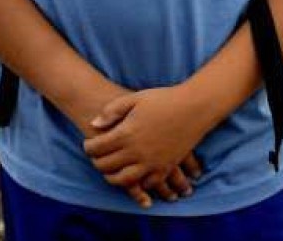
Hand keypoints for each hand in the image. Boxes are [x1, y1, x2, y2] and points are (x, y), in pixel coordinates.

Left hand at [83, 87, 214, 208]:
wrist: (195, 107)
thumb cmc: (164, 99)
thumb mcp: (134, 98)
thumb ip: (112, 111)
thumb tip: (94, 124)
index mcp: (126, 133)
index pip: (97, 148)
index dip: (88, 147)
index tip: (88, 144)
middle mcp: (136, 152)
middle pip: (106, 166)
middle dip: (97, 163)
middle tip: (96, 158)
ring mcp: (151, 162)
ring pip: (124, 180)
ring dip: (112, 179)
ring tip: (110, 173)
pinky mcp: (165, 167)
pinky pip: (147, 183)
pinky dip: (138, 183)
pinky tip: (134, 177)